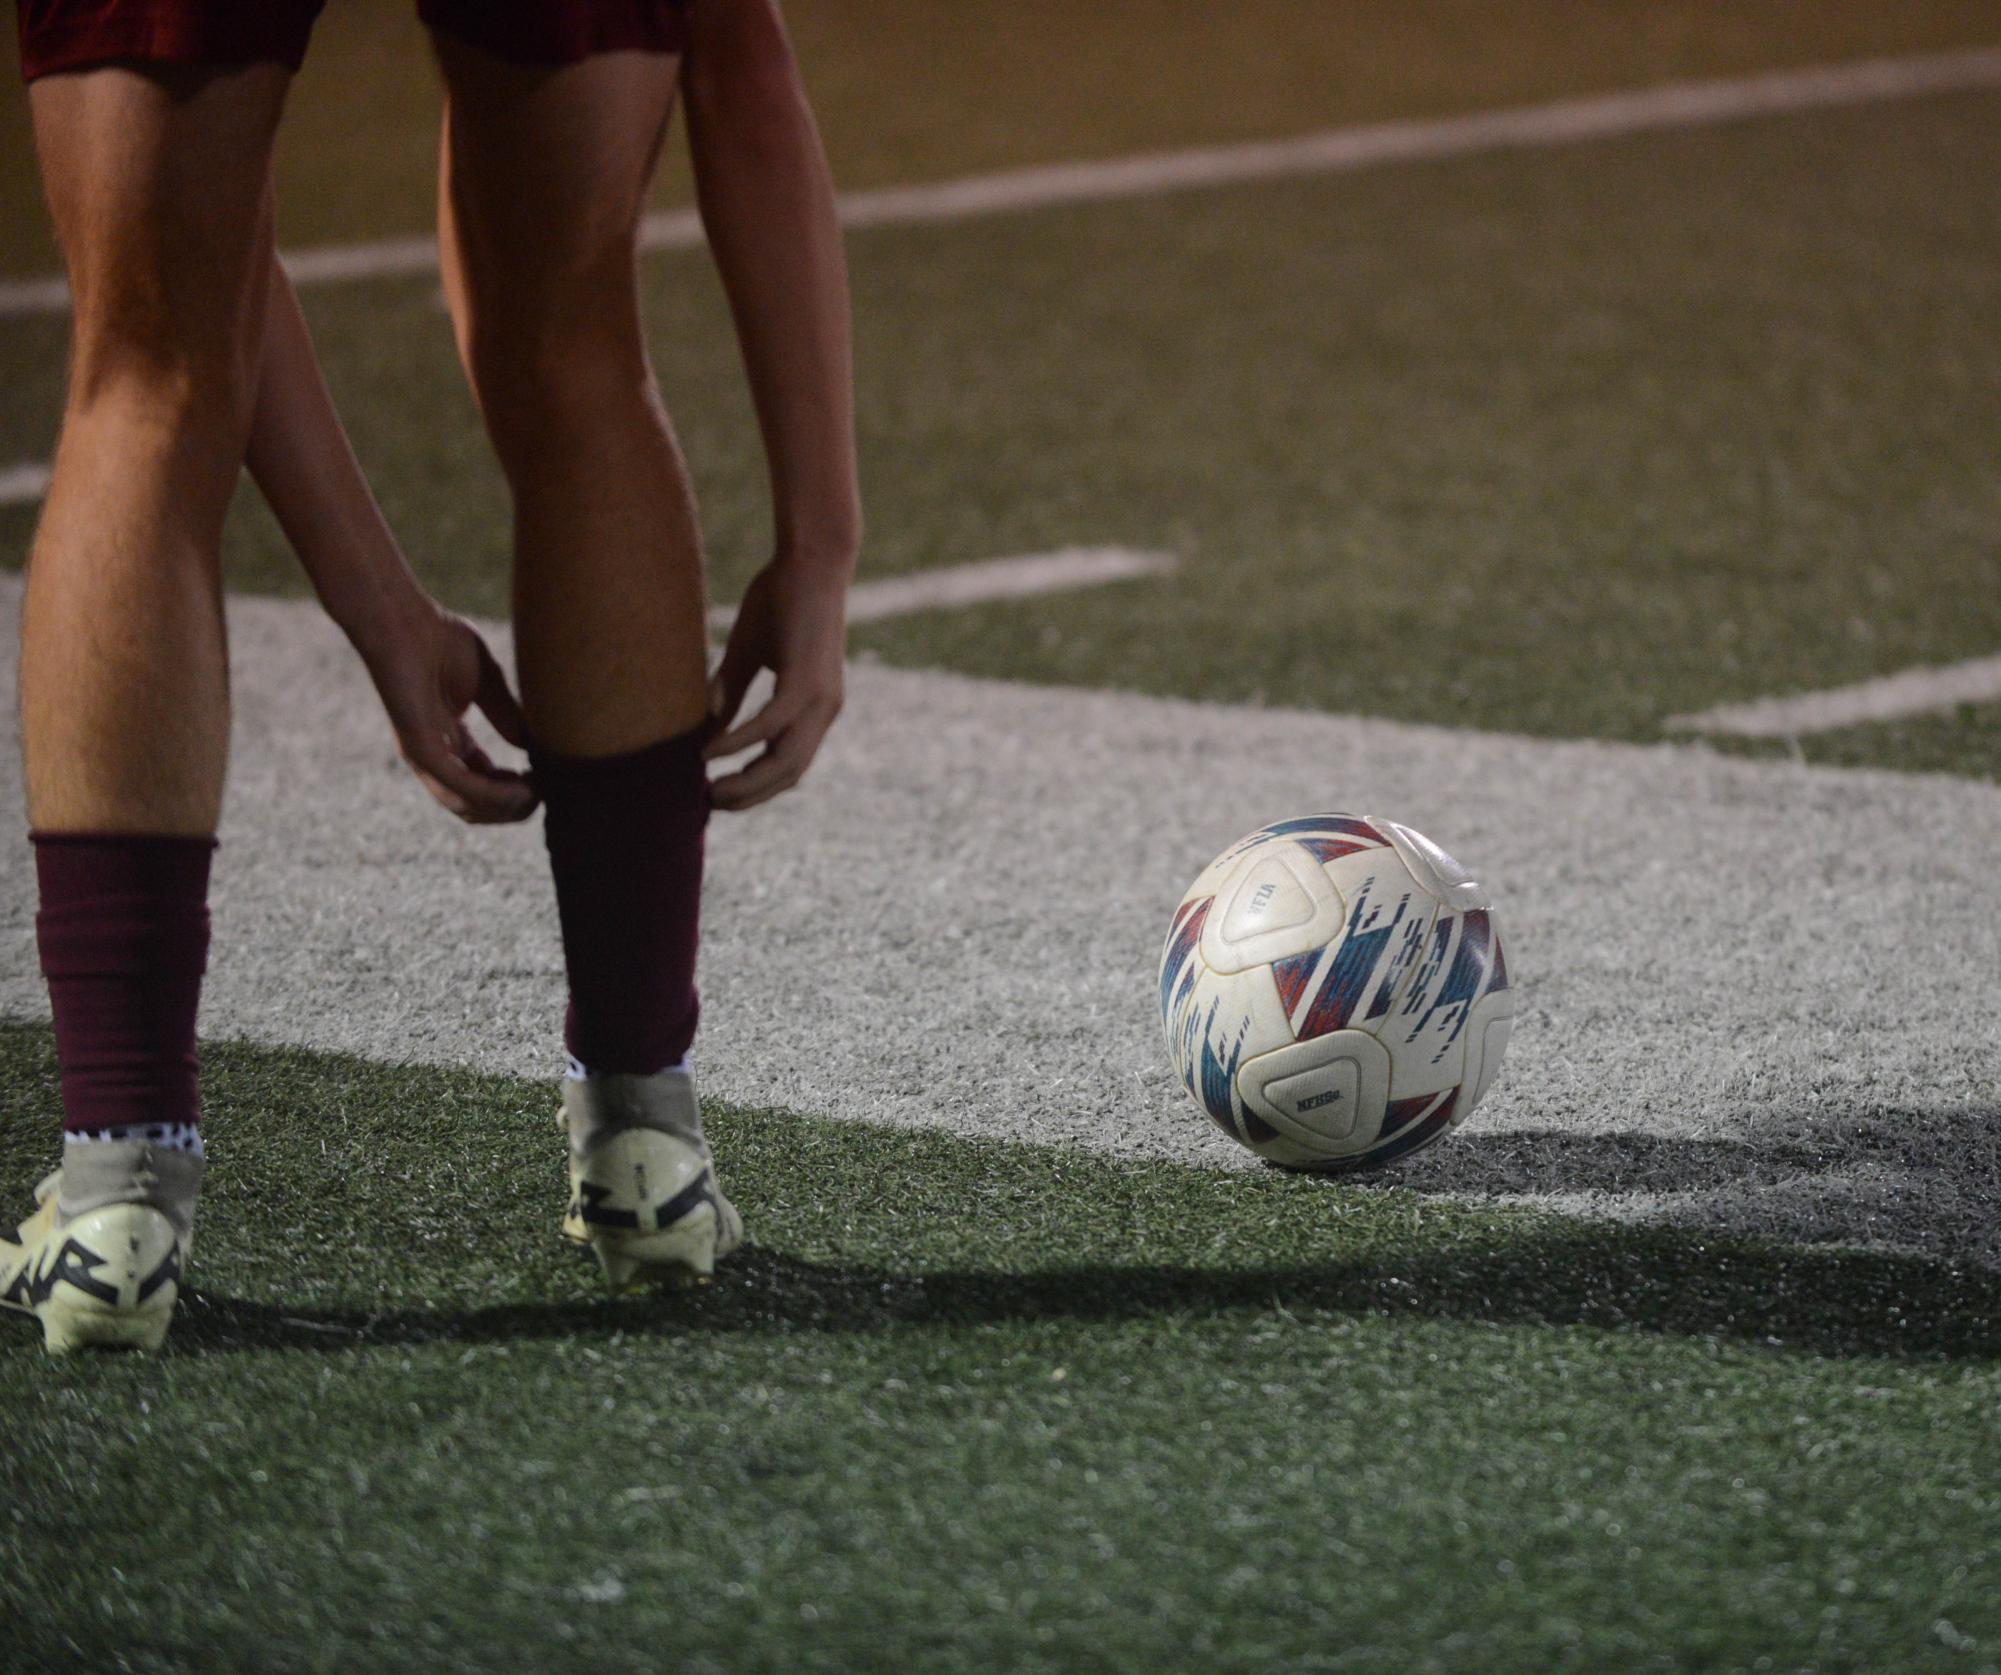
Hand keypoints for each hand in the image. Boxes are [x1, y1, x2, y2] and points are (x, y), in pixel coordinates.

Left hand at [361, 601, 537, 823]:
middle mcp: (433, 753)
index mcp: (447, 737)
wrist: (402, 620)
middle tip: (543, 794)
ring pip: (466, 804)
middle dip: (512, 807)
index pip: (481, 781)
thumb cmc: (438, 638)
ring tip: (535, 795)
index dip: (513, 788)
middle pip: (474, 803)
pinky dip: (492, 794)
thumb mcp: (487, 680)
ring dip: (504, 807)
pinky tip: (520, 788)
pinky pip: (458, 785)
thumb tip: (529, 744)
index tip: (543, 779)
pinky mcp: (419, 748)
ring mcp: (424, 754)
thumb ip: (506, 713)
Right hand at [705, 558, 848, 809]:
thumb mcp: (749, 654)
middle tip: (709, 806)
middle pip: (788, 774)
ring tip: (708, 791)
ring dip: (745, 781)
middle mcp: (824, 711)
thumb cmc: (780, 599)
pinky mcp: (807, 681)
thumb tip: (705, 723)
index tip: (719, 796)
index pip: (789, 764)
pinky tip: (709, 749)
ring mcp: (820, 699)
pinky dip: (739, 741)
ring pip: (785, 760)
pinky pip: (771, 725)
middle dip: (748, 796)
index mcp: (814, 708)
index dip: (756, 787)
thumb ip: (729, 691)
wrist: (811, 558)